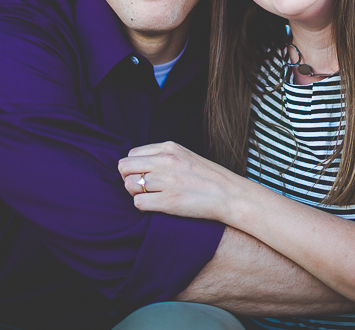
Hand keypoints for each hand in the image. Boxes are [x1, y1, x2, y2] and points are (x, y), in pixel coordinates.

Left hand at [118, 141, 241, 222]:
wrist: (230, 195)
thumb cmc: (207, 178)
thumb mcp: (185, 156)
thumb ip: (163, 156)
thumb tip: (139, 164)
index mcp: (168, 148)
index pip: (131, 154)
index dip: (134, 167)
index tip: (145, 176)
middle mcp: (164, 162)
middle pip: (124, 167)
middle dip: (129, 179)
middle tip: (142, 188)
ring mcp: (166, 181)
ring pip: (129, 185)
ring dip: (136, 194)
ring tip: (151, 197)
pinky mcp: (168, 202)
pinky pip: (138, 203)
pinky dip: (143, 207)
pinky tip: (156, 207)